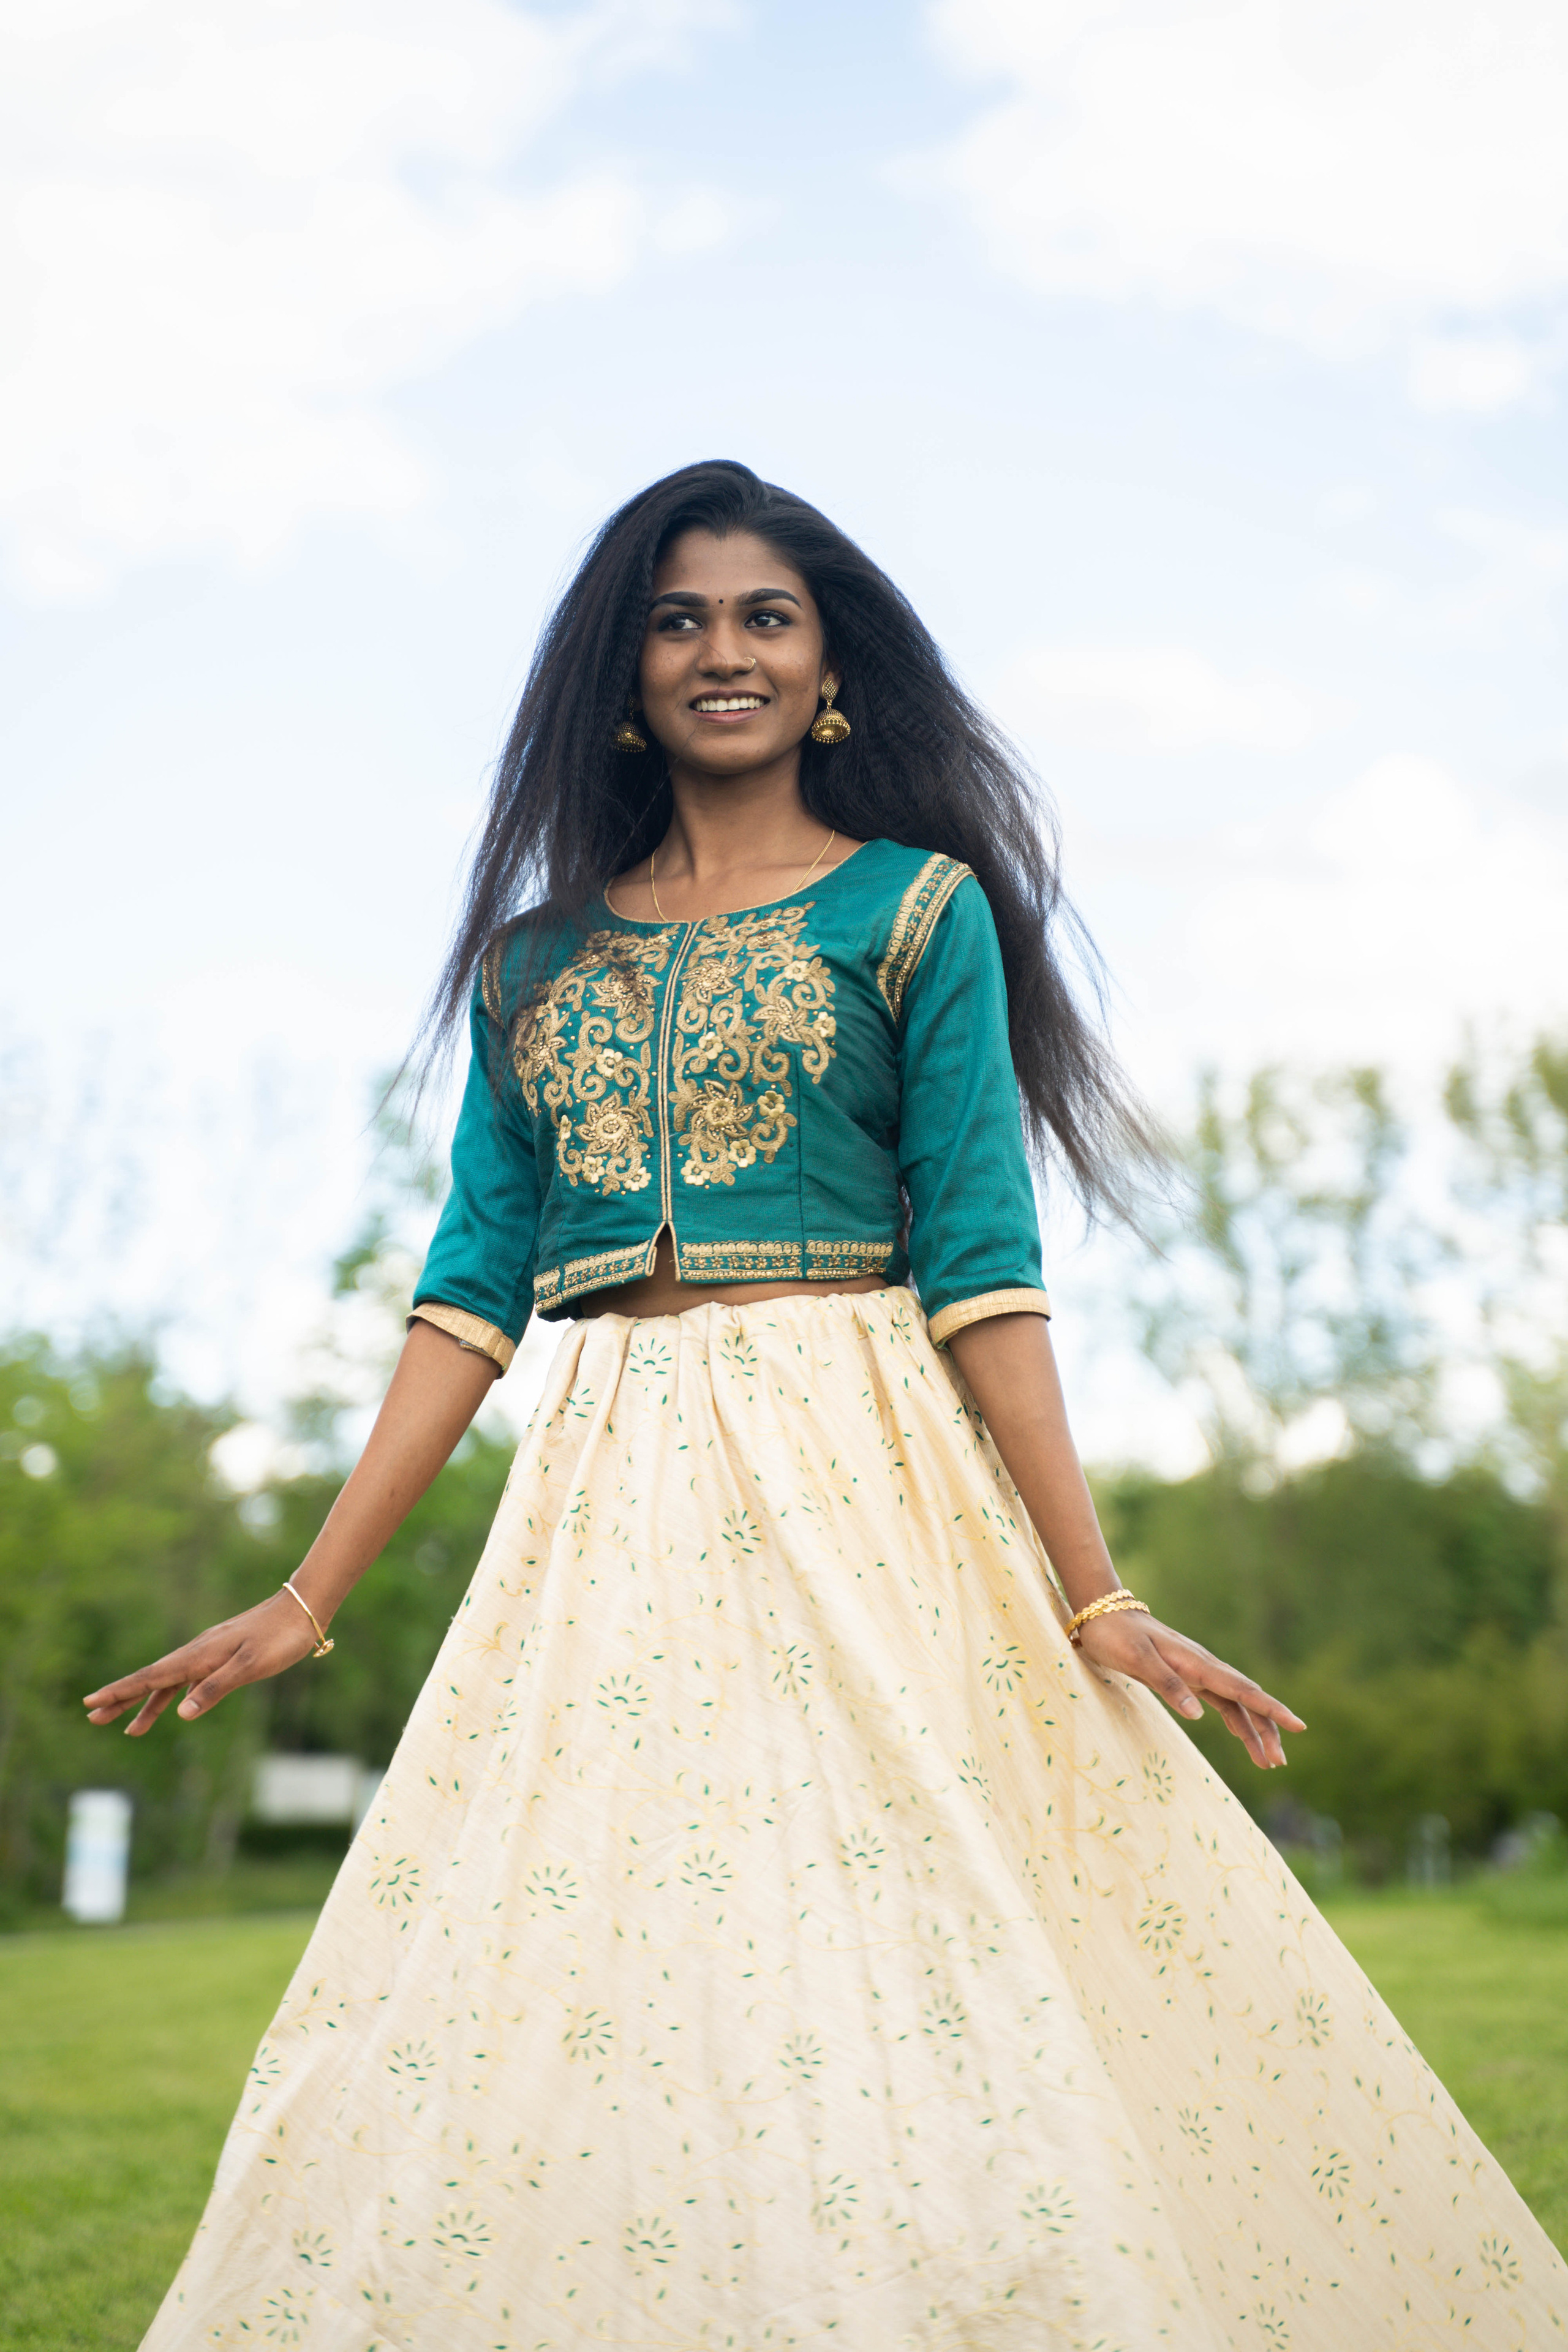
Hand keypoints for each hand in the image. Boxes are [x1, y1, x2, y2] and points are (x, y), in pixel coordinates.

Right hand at [82, 1590, 319, 1735]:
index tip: (91, 1703)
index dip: (121, 1692)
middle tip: (93, 1718)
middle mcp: (198, 1653)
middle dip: (122, 1699)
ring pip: (170, 1682)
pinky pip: (189, 1678)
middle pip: (152, 1680)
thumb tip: (182, 1714)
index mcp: (199, 1656)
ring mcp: (209, 1653)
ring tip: (130, 1728)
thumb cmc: (280, 1638)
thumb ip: (216, 1689)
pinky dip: (175, 1694)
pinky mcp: (222, 1654)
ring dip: (147, 1703)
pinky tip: (175, 1706)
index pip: (151, 1678)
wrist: (303, 1609)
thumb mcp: (251, 1666)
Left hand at [1075, 1609, 1304, 1768]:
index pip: (1243, 1690)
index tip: (1299, 1726)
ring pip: (1238, 1704)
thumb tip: (1197, 1715)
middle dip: (1268, 1729)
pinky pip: (1222, 1701)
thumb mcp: (1137, 1660)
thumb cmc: (1117, 1636)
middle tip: (1278, 1763)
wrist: (1104, 1614)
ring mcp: (1199, 1672)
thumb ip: (1167, 1684)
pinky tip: (1243, 1737)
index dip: (1272, 1709)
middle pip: (1248, 1700)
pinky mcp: (1189, 1677)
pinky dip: (1236, 1721)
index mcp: (1197, 1663)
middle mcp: (1205, 1667)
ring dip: (1254, 1730)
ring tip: (1268, 1761)